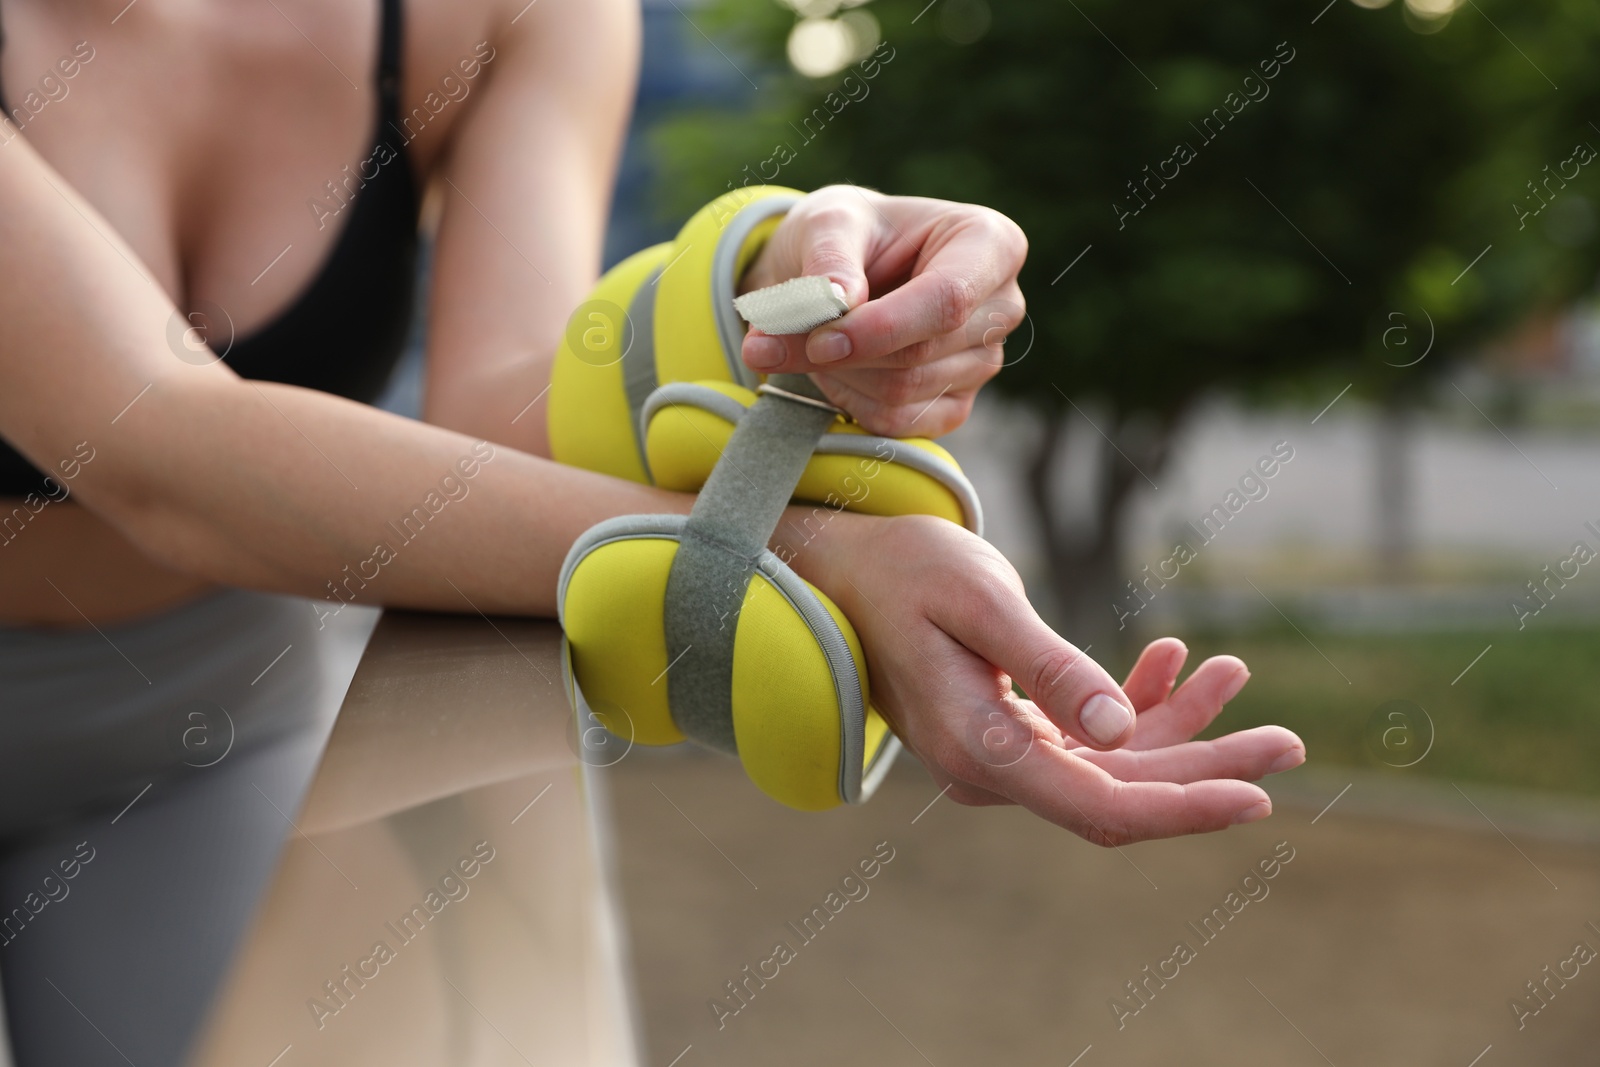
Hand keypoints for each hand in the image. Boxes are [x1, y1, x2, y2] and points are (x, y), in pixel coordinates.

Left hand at [738, 185, 1026, 437]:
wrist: (840, 270)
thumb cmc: (846, 233)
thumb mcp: (828, 221)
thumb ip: (831, 257)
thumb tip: (839, 301)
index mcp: (990, 243)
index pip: (948, 301)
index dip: (881, 328)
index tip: (818, 338)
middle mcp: (1001, 306)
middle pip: (920, 354)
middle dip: (838, 355)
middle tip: (767, 343)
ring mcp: (984, 361)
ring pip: (904, 393)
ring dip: (837, 375)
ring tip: (807, 341)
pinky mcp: (955, 404)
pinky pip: (898, 424)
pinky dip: (849, 402)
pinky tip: (832, 369)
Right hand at [790, 514, 1304, 845]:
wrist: (845, 564)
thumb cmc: (904, 570)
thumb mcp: (980, 602)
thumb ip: (1050, 668)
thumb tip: (1119, 731)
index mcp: (980, 748)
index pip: (1099, 807)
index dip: (1183, 807)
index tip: (1259, 796)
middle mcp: (991, 767)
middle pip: (1119, 792)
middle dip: (1206, 766)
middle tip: (1291, 742)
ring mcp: (1000, 753)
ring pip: (1110, 762)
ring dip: (1178, 725)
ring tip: (1234, 671)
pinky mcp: (1009, 729)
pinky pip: (1086, 733)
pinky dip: (1133, 700)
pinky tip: (1171, 657)